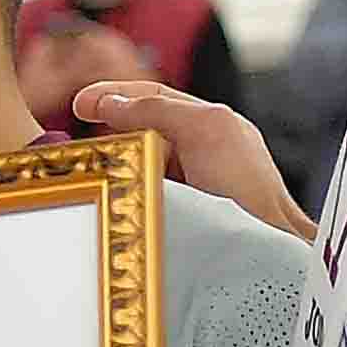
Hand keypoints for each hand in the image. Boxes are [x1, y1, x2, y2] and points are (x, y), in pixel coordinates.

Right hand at [68, 75, 311, 236]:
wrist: (268, 250)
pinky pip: (142, 196)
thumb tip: (111, 104)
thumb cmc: (249, 189)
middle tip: (82, 144)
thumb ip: (159, 109)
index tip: (78, 105)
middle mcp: (201, 152)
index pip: (154, 97)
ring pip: (139, 164)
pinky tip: (115, 200)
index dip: (114, 96)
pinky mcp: (180, 217)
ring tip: (93, 173)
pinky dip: (126, 193)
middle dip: (110, 133)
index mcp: (210, 124)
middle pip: (141, 130)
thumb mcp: (205, 130)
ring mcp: (191, 186)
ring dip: (116, 166)